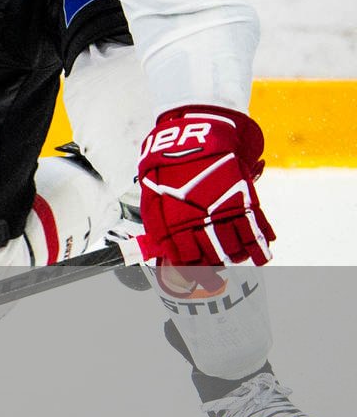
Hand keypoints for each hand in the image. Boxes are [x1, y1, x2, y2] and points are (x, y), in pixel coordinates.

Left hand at [137, 105, 273, 265]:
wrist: (194, 135)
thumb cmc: (166, 167)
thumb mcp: (152, 197)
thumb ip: (157, 226)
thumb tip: (158, 251)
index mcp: (173, 224)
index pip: (185, 261)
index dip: (191, 273)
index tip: (194, 280)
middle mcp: (200, 223)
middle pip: (212, 259)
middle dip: (213, 273)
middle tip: (215, 281)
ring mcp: (224, 212)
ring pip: (236, 249)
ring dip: (237, 258)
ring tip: (236, 260)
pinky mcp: (245, 200)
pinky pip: (257, 229)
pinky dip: (262, 244)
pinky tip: (264, 255)